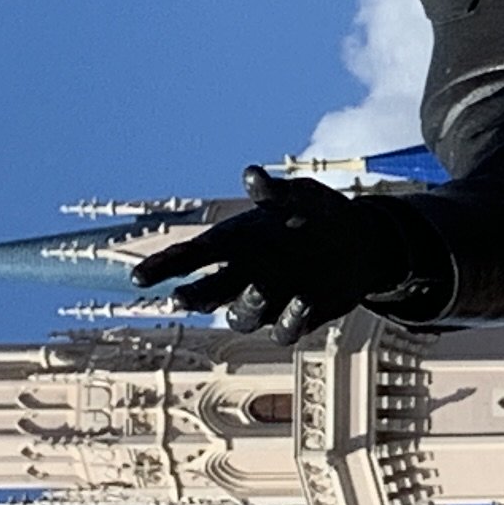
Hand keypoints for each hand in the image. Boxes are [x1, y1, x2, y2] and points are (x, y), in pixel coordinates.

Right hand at [130, 166, 438, 336]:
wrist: (363, 244)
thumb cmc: (319, 215)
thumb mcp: (302, 197)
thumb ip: (276, 192)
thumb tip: (251, 175)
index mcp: (234, 244)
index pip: (189, 257)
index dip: (162, 268)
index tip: (140, 278)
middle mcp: (243, 276)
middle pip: (206, 294)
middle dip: (192, 297)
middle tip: (182, 298)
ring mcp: (268, 302)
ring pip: (240, 317)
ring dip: (245, 305)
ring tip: (258, 289)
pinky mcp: (296, 319)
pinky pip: (284, 330)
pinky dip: (291, 318)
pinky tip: (303, 301)